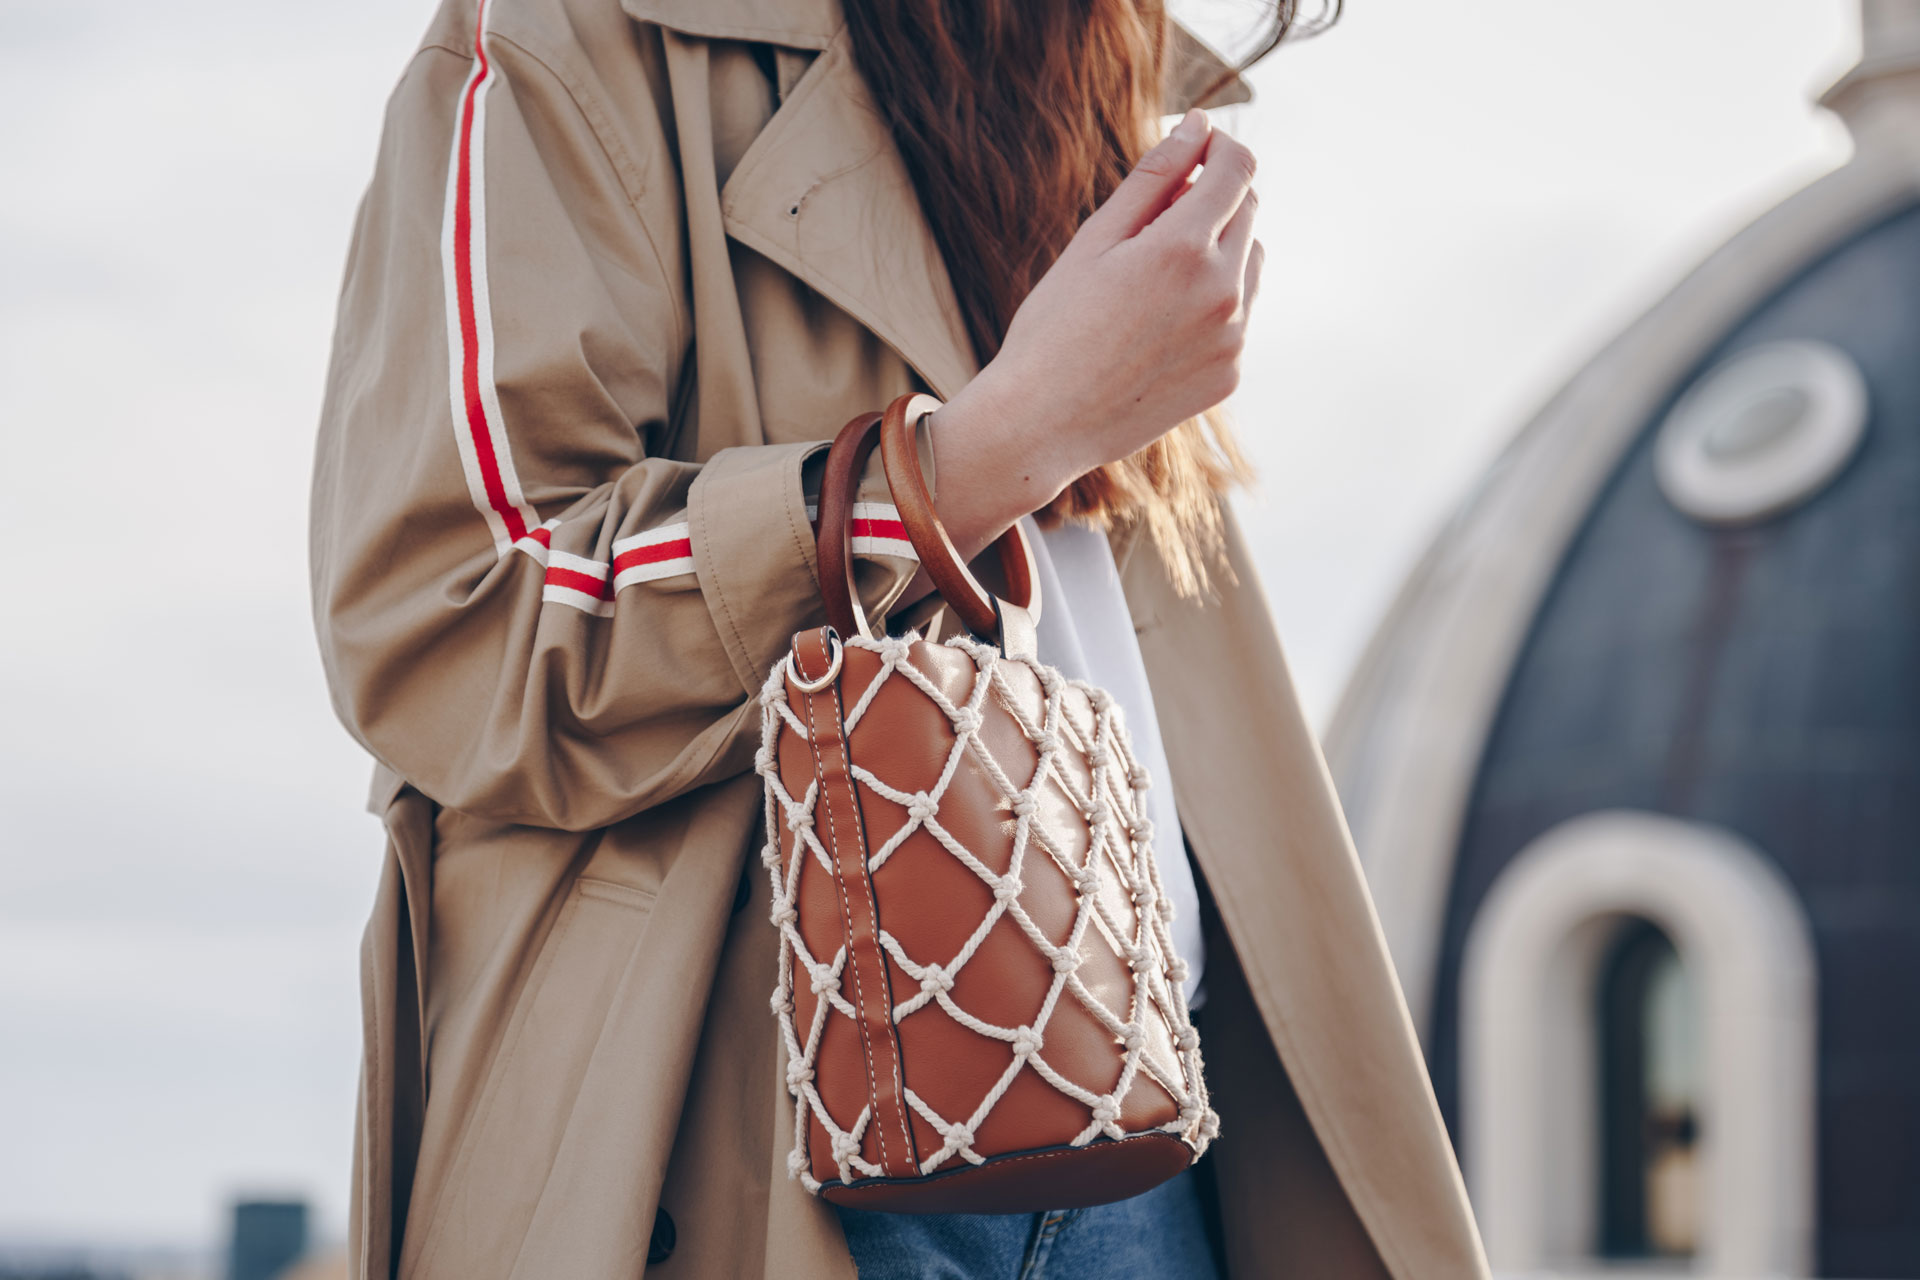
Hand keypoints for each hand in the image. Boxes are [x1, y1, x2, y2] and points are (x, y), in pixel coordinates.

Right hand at [928, 108, 1263, 556]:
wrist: (1041, 425)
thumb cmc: (1054, 328)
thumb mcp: (1095, 240)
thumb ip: (1154, 178)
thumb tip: (1198, 126)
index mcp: (1183, 249)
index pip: (1237, 168)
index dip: (1218, 149)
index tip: (1195, 151)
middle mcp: (1222, 292)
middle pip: (1248, 212)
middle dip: (1213, 201)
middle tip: (1153, 225)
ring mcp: (1232, 338)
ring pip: (1252, 263)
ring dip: (1218, 253)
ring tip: (1153, 284)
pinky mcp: (1230, 374)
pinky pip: (1240, 317)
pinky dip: (1212, 306)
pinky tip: (1158, 329)